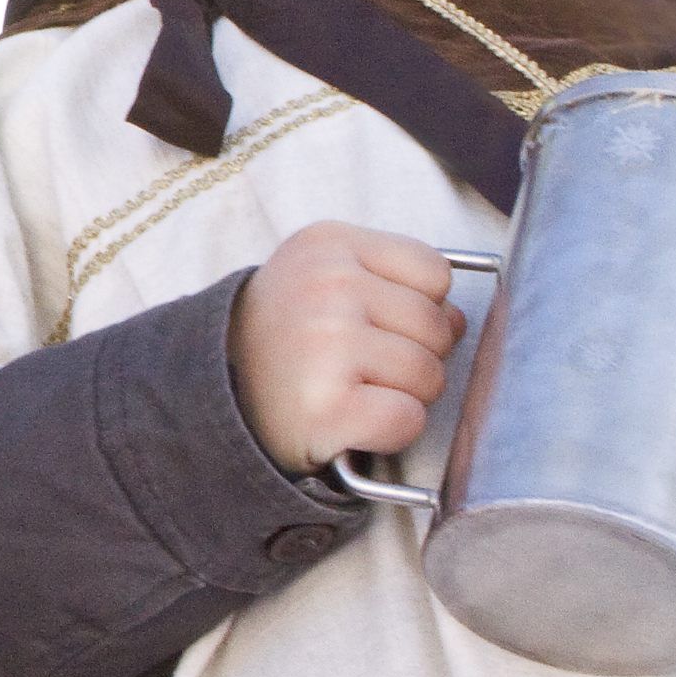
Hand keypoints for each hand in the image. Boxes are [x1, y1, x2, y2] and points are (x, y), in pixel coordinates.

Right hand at [228, 222, 463, 475]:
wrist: (214, 392)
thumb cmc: (286, 335)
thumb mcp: (324, 274)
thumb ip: (392, 278)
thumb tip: (461, 320)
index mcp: (328, 244)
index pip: (434, 273)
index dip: (417, 305)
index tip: (374, 320)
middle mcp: (325, 285)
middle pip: (438, 327)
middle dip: (414, 354)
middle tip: (359, 364)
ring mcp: (324, 345)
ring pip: (430, 376)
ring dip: (402, 395)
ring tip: (351, 389)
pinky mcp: (326, 406)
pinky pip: (407, 420)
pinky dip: (390, 431)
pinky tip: (351, 420)